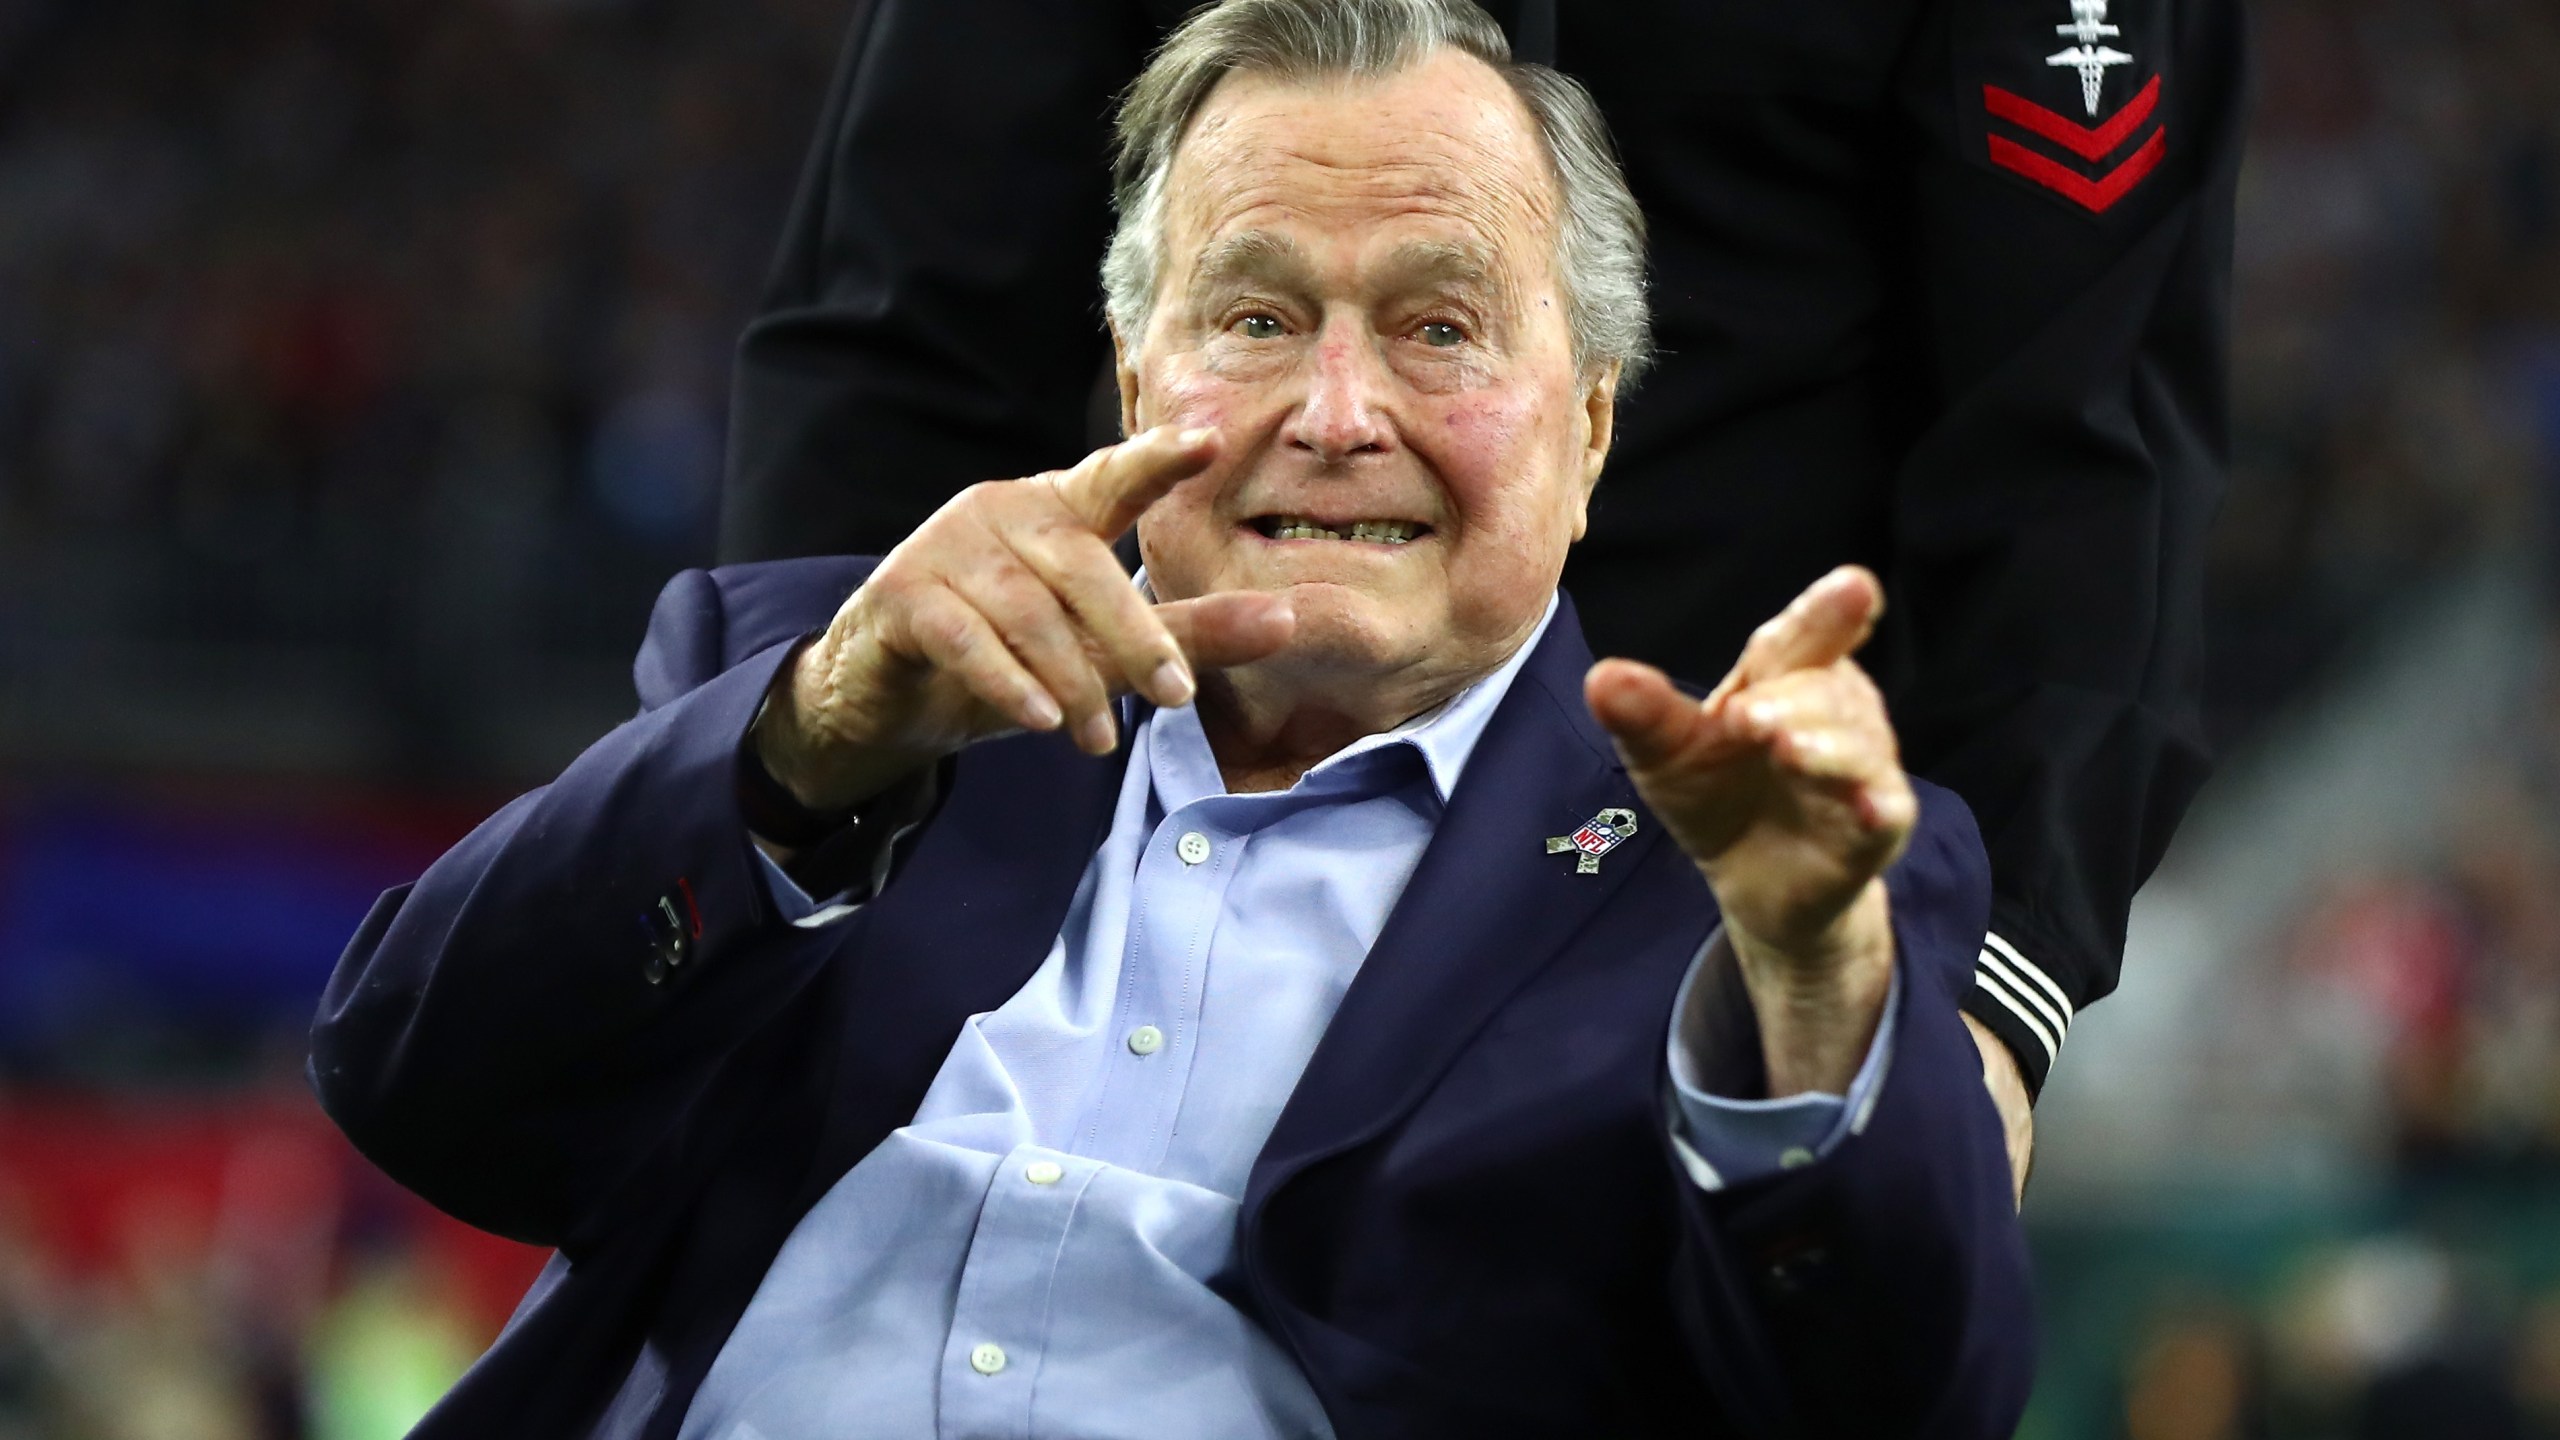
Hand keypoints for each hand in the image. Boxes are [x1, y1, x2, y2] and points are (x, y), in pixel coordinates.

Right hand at [757, 426, 1295, 810]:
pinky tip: (1039, 719)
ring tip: (1099, 739)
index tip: (1211, 442)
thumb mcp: (1103, 648)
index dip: (1159, 459)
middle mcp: (1003, 511)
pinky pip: (965, 638)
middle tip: (1178, 696)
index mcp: (1058, 508)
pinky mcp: (902, 596)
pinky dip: (1007, 681)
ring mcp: (947, 548)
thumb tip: (1289, 620)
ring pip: (1029, 613)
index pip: (1116, 477)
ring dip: (1072, 680)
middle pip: (1084, 568)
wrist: (885, 691)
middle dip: (1136, 636)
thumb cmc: (1007, 652)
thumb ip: (1189, 632)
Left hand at [1584, 566, 1914, 1093]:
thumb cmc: (1715, 793)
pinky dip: (1877, 806)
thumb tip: (1601, 677)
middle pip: (1823, 689)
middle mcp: (1836, 709)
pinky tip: (1868, 808)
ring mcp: (1863, 766)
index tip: (1855, 586)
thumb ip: (1643, 715)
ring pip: (1857, 745)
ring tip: (1785, 748)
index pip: (1801, 637)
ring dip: (1825, 746)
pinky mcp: (1878, 825)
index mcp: (1784, 676)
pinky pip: (1887, 810)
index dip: (1826, 614)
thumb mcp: (1667, 754)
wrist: (1751, 880)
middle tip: (1746, 718)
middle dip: (1789, 698)